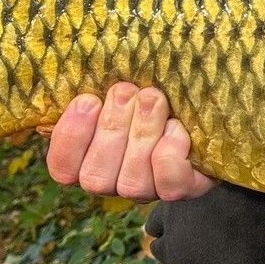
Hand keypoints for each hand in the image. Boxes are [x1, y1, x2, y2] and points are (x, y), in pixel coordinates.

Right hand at [44, 82, 214, 201]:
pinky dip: (171, 153)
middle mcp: (114, 183)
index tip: (88, 99)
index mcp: (87, 160)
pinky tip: (176, 127)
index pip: (62, 169)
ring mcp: (148, 190)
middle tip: (127, 90)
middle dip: (112, 127)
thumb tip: (83, 72)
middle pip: (96, 177)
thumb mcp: (118, 89)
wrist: (201, 109)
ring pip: (133, 182)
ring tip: (153, 98)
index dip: (71, 137)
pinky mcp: (185, 187)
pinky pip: (170, 184)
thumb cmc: (145, 92)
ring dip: (143, 133)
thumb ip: (97, 90)